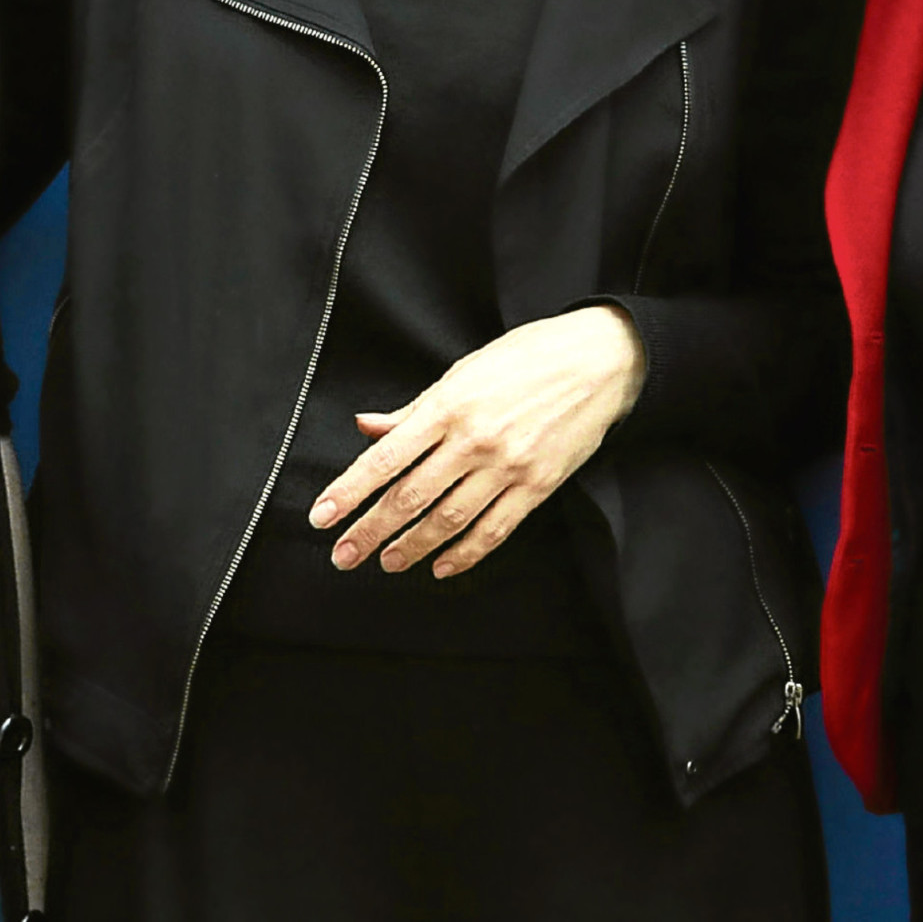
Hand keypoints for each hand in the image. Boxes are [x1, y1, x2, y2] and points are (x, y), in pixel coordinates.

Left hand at [307, 304, 644, 578]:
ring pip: (448, 521)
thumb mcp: (464, 370)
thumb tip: (366, 426)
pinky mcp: (538, 486)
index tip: (321, 517)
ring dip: (411, 547)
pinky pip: (494, 530)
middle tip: (342, 556)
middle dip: (370, 531)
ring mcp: (508, 466)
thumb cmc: (528, 357)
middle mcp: (475, 439)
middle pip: (410, 497)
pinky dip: (464, 553)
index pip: (386, 457)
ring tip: (386, 562)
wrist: (601, 360)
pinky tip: (441, 566)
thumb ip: (414, 407)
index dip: (350, 491)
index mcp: (449, 405)